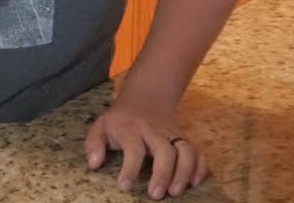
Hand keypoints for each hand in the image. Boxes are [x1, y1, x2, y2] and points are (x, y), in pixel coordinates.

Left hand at [85, 99, 208, 198]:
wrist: (144, 100)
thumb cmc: (120, 121)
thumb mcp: (100, 127)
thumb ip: (94, 145)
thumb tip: (93, 164)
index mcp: (131, 129)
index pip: (133, 148)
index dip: (129, 168)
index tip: (125, 186)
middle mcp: (154, 131)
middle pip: (164, 150)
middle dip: (162, 173)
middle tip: (156, 195)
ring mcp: (172, 134)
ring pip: (185, 150)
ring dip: (184, 171)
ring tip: (176, 192)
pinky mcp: (184, 138)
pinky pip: (197, 151)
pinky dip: (200, 167)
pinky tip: (194, 183)